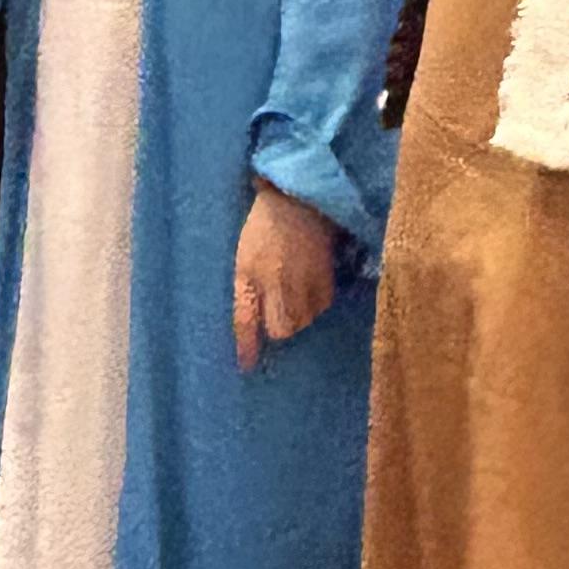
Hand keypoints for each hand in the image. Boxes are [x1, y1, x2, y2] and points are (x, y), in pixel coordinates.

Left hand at [234, 183, 338, 371]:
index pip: (246, 321)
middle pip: (281, 329)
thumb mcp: (244, 259)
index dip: (247, 347)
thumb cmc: (263, 229)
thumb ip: (245, 293)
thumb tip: (253, 328)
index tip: (247, 367)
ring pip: (302, 321)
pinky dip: (314, 305)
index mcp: (249, 276)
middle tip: (277, 315)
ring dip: (297, 317)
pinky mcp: (325, 277)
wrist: (298, 201)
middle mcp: (276, 283)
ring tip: (293, 299)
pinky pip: (321, 307)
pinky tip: (309, 290)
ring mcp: (303, 281)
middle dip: (278, 328)